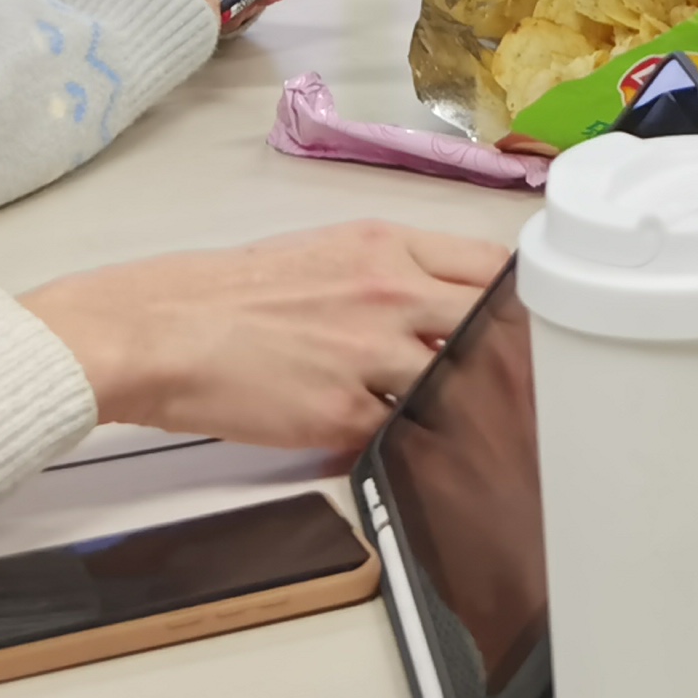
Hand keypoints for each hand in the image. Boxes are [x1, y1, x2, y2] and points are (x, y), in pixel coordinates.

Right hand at [22, 219, 512, 451]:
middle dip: (511, 357)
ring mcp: (371, 357)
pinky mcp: (344, 414)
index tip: (532, 322)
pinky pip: (402, 435)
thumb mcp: (330, 250)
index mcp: (389, 248)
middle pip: (492, 327)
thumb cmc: (235, 292)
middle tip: (522, 383)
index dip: (521, 300)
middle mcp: (390, 295)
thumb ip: (396, 270)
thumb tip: (446, 300)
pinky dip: (409, 443)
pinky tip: (412, 449)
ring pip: (456, 386)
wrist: (166, 330)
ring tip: (476, 427)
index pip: (494, 268)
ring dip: (464, 406)